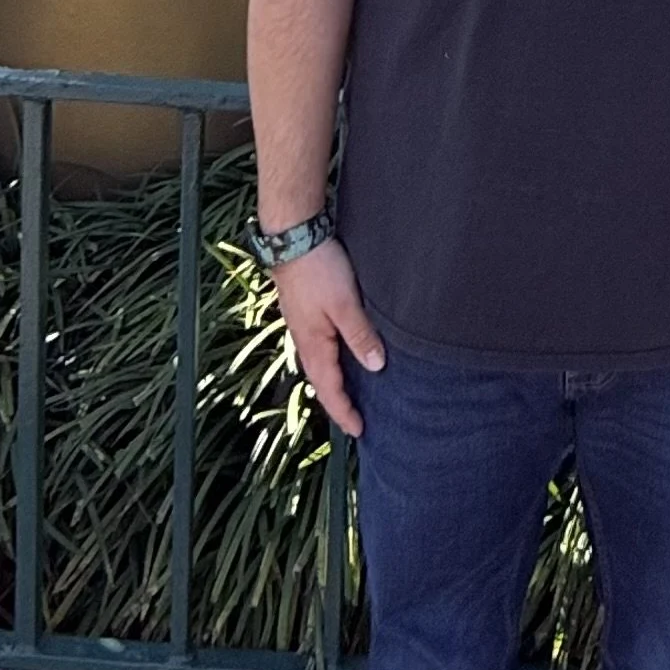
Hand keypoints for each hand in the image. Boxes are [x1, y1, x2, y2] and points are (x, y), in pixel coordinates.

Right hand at [272, 237, 384, 437]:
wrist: (293, 237)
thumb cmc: (319, 270)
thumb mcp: (345, 305)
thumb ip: (360, 336)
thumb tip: (377, 367)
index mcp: (313, 346)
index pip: (329, 390)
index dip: (344, 412)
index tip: (360, 431)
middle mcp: (305, 341)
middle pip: (322, 381)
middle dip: (339, 402)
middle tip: (357, 419)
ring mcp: (304, 326)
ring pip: (321, 363)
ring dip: (335, 381)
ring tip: (353, 392)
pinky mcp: (306, 311)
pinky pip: (321, 346)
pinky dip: (333, 359)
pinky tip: (344, 353)